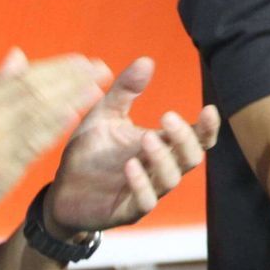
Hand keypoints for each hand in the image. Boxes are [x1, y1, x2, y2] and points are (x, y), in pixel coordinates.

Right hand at [0, 51, 108, 227]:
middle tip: (100, 69)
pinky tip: (75, 115)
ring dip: (71, 97)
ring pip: (37, 111)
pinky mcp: (0, 165)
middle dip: (71, 77)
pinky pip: (33, 141)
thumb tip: (18, 54)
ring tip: (97, 87)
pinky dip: (55, 126)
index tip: (84, 60)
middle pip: (35, 89)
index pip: (26, 76)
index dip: (58, 66)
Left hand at [46, 57, 221, 233]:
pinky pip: (146, 201)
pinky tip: (130, 166)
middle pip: (192, 157)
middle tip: (167, 118)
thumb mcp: (105, 115)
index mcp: (161, 145)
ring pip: (172, 178)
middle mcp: (160, 168)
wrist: (62, 191)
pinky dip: (141, 183)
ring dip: (163, 157)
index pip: (197, 138)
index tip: (208, 109)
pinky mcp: (128, 210)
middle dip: (185, 138)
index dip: (207, 127)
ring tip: (145, 138)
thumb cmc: (90, 153)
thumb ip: (125, 91)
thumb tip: (147, 60)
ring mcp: (147, 190)